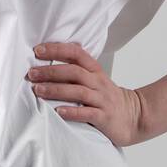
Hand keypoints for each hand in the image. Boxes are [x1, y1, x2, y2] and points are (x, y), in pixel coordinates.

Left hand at [26, 41, 144, 147]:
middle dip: (51, 71)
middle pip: (74, 72)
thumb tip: (47, 63)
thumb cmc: (108, 98)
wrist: (135, 117)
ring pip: (78, 92)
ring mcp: (102, 100)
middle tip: (31, 73)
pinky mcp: (104, 117)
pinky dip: (72, 112)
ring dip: (56, 90)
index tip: (38, 50)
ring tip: (38, 90)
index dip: (57, 49)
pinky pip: (87, 113)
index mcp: (95, 70)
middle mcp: (98, 82)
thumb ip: (77, 71)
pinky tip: (58, 112)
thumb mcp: (96, 79)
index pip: (76, 53)